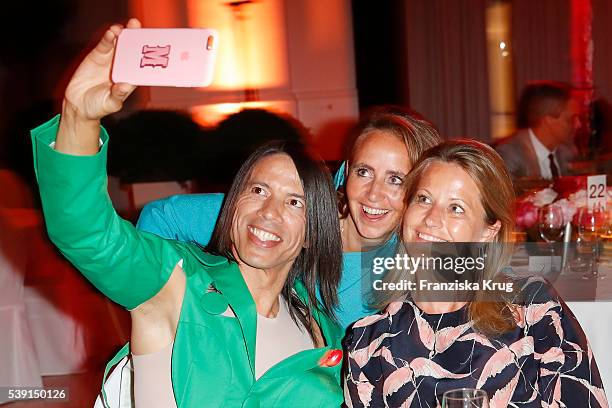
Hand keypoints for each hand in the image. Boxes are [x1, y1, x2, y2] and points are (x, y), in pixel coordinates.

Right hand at [56, 18, 140, 154]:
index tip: (154, 46)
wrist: (78, 104)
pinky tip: (112, 32)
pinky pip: (104, 45)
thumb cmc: (98, 106)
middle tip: (139, 27)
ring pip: (119, 44)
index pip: (142, 65)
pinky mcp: (98, 56)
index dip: (148, 55)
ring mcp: (111, 60)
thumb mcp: (110, 103)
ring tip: (127, 27)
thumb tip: (126, 86)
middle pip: (133, 50)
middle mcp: (123, 67)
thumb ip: (117, 95)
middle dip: (137, 38)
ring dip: (124, 34)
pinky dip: (108, 38)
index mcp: (130, 78)